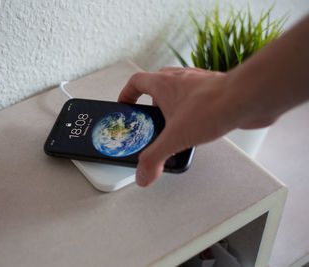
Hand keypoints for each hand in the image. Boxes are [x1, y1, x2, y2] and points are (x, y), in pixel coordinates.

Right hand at [118, 67, 249, 185]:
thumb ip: (154, 158)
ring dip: (173, 104)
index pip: (136, 82)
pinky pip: (197, 97)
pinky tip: (197, 126)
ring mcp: (199, 83)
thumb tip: (142, 175)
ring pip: (179, 89)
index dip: (127, 93)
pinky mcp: (216, 91)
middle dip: (150, 101)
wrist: (247, 99)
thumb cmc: (212, 106)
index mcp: (164, 83)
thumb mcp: (174, 138)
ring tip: (174, 125)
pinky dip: (193, 109)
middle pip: (156, 84)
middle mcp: (180, 79)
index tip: (125, 104)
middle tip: (150, 118)